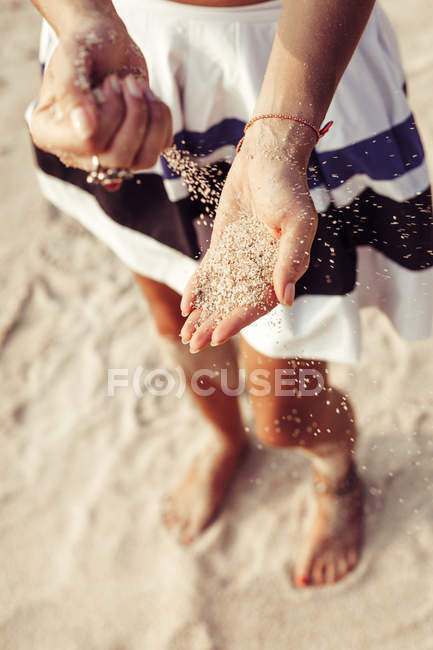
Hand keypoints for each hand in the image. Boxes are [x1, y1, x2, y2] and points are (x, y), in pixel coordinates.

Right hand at [30, 15, 171, 170]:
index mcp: (51, 133)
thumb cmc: (84, 46)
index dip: (108, 115)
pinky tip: (148, 95)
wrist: (106, 43)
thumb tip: (85, 128)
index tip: (108, 83)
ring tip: (137, 87)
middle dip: (132, 115)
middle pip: (117, 158)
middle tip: (125, 82)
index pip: (88, 144)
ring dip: (150, 118)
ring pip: (143, 160)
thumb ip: (71, 91)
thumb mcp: (72, 59)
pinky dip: (162, 118)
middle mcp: (79, 152)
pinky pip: (160, 148)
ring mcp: (109, 154)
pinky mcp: (136, 148)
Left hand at [180, 119, 317, 351]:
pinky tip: (185, 306)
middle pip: (236, 304)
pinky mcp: (225, 246)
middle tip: (194, 343)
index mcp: (282, 269)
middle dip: (215, 324)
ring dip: (204, 314)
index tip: (217, 335)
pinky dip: (198, 289)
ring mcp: (242, 258)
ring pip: (221, 294)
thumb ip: (291, 259)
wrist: (267, 158)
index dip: (238, 320)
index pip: (259, 303)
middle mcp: (262, 269)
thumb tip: (285, 300)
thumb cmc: (288, 188)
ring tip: (186, 334)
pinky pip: (210, 273)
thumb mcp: (296, 222)